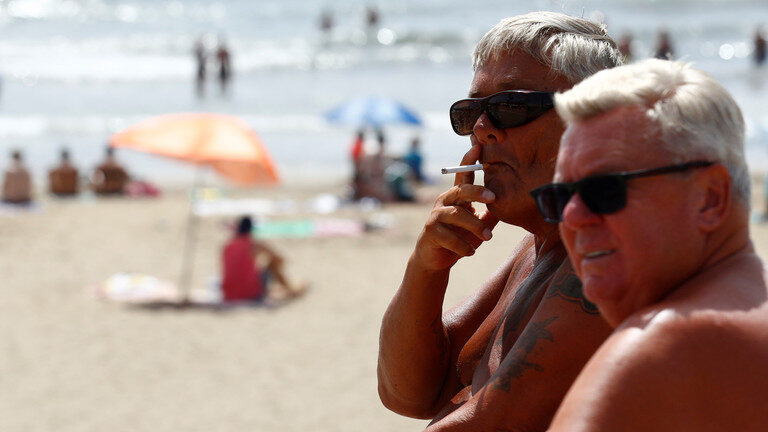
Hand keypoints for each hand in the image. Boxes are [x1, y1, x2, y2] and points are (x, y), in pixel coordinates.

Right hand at [411, 145, 498, 270]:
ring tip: (488, 237)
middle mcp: (444, 202)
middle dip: (477, 192)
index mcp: (456, 196)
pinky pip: (449, 237)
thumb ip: (490, 213)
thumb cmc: (458, 237)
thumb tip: (511, 202)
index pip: (462, 174)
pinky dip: (463, 246)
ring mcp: (436, 217)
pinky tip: (470, 251)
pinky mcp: (431, 233)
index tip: (479, 146)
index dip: (469, 160)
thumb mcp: (477, 224)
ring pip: (456, 215)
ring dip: (475, 226)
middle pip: (460, 190)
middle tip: (493, 198)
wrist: (435, 259)